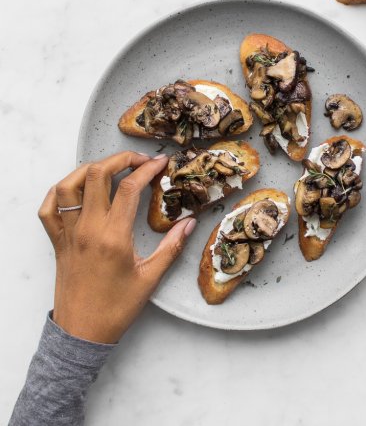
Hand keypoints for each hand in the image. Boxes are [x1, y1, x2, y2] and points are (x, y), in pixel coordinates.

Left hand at [38, 151, 195, 343]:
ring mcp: (68, 233)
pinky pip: (49, 209)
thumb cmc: (116, 307)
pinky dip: (60, 192)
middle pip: (97, 175)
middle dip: (120, 159)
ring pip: (68, 186)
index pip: (129, 188)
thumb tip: (190, 223)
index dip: (147, 169)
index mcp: (113, 237)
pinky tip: (78, 191)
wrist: (82, 332)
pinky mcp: (57, 242)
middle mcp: (87, 229)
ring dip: (89, 169)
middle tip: (139, 161)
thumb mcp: (150, 278)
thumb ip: (172, 247)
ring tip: (110, 169)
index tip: (160, 163)